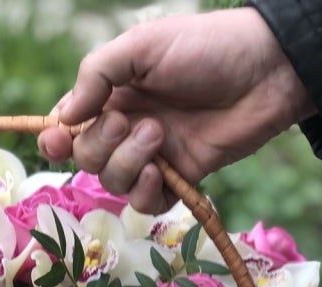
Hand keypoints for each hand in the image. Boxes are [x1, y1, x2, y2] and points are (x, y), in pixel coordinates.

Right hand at [38, 9, 314, 212]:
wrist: (265, 72)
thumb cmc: (206, 48)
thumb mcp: (142, 47)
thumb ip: (97, 75)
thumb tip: (63, 118)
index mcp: (113, 94)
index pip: (69, 126)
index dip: (56, 139)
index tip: (55, 141)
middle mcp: (127, 128)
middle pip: (87, 159)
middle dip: (100, 146)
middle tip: (132, 121)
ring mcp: (153, 156)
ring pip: (114, 183)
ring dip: (128, 163)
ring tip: (159, 134)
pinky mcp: (179, 180)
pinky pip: (146, 204)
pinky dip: (147, 193)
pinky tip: (164, 170)